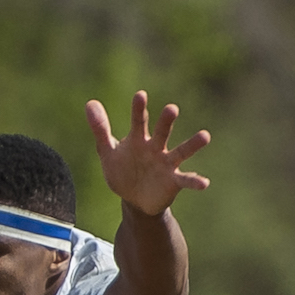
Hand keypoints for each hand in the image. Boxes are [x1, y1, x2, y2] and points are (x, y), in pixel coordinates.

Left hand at [86, 91, 209, 216]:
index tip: (140, 95)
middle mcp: (155, 148)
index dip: (138, 109)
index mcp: (138, 139)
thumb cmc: (122, 171)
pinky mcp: (173, 181)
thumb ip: (100, 129)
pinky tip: (204, 182)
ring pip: (181, 151)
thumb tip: (90, 102)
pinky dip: (195, 181)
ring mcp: (166, 163)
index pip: (138, 121)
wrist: (133, 200)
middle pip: (162, 132)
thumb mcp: (107, 152)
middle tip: (171, 109)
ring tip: (205, 136)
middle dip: (166, 121)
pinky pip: (186, 180)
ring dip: (192, 144)